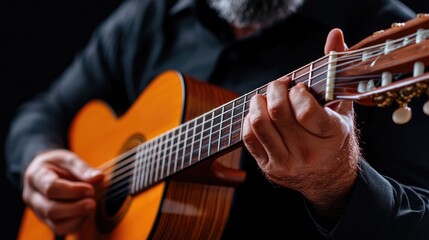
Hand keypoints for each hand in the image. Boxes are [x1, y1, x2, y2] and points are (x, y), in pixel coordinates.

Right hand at [22, 149, 103, 234]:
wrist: (46, 172)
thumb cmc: (58, 165)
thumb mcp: (68, 159)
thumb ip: (82, 168)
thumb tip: (98, 177)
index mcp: (36, 176)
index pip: (51, 188)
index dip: (73, 191)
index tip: (91, 189)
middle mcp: (33, 196)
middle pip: (51, 209)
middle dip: (76, 208)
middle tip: (93, 202)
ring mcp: (39, 211)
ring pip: (55, 223)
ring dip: (77, 217)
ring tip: (91, 205)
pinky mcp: (47, 221)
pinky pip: (61, 229)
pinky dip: (77, 223)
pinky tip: (86, 213)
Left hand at [242, 28, 359, 214]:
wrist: (331, 180)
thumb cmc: (337, 139)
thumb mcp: (344, 108)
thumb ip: (336, 72)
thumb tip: (335, 35)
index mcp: (331, 136)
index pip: (305, 109)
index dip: (297, 92)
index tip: (298, 88)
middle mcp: (308, 153)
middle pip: (277, 112)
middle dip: (274, 89)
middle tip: (279, 85)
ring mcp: (286, 163)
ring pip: (259, 124)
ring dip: (258, 102)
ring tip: (265, 97)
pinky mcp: (269, 168)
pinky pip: (249, 138)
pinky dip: (249, 119)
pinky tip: (259, 114)